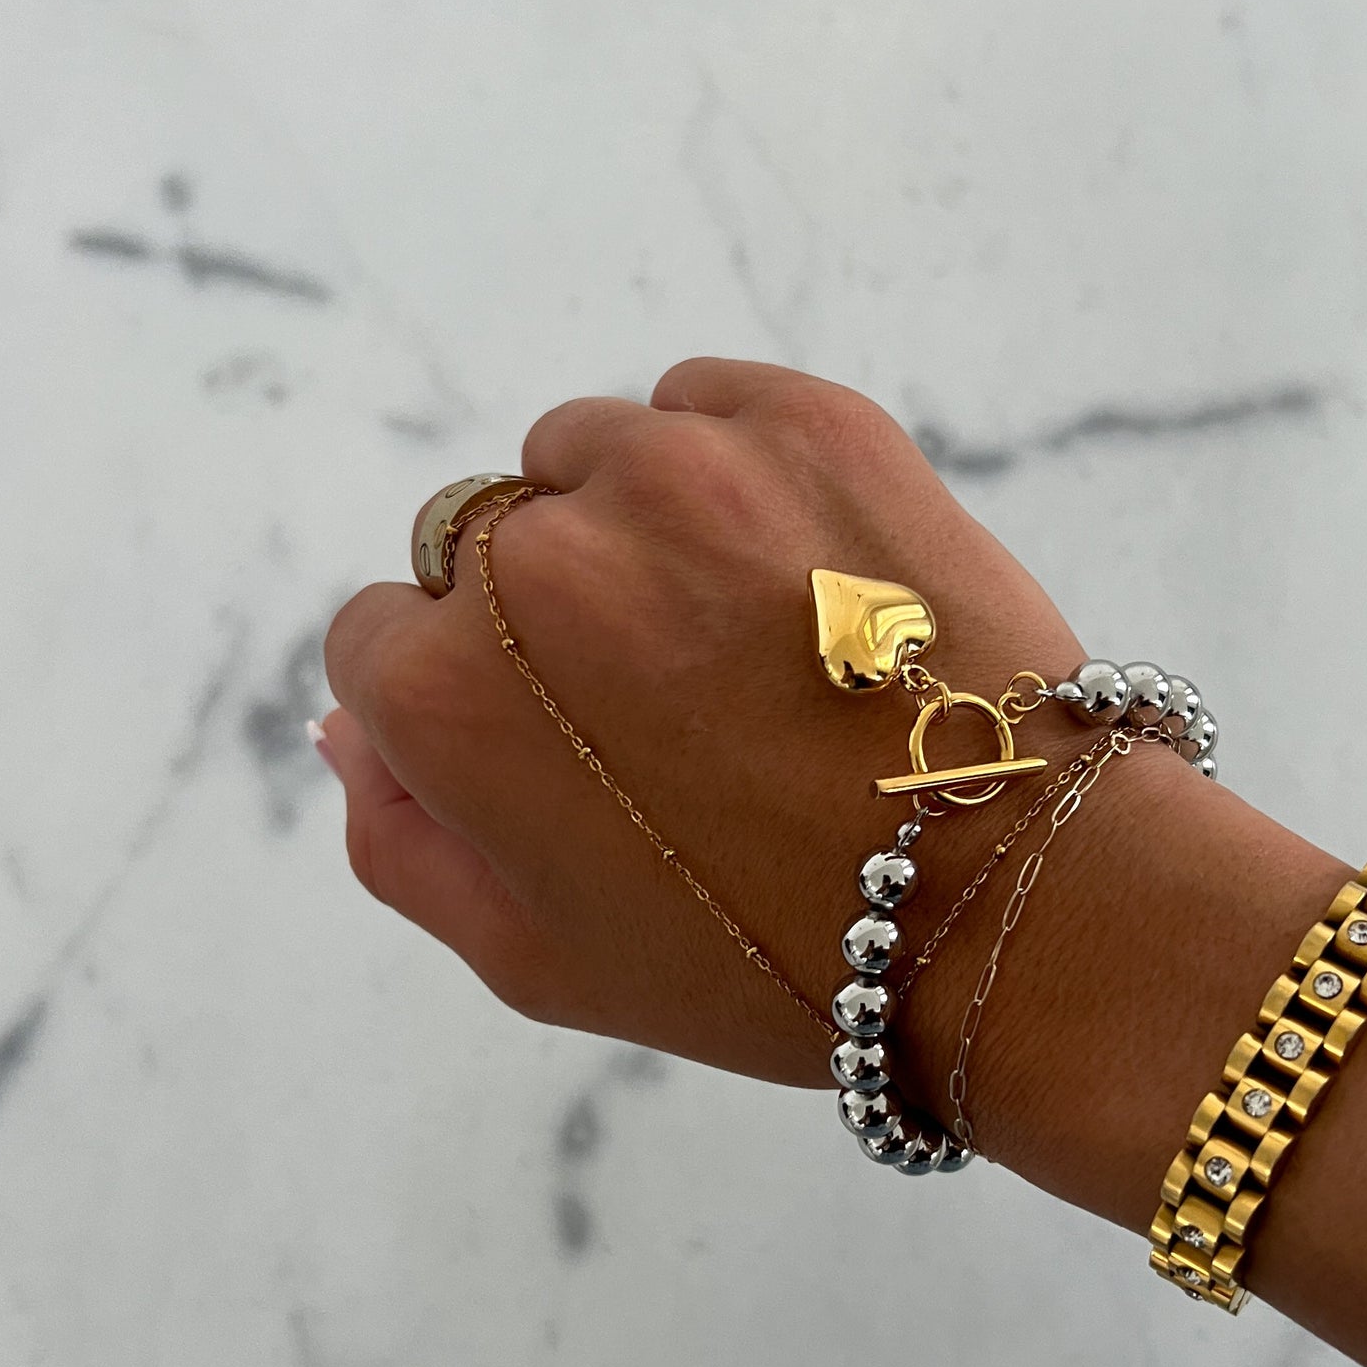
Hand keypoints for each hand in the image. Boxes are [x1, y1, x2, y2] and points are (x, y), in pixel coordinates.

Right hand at [320, 358, 1096, 1089]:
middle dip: (549, 618)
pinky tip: (798, 571)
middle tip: (671, 705)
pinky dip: (729, 463)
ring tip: (744, 634)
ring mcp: (678, 471)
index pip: (383, 639)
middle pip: (481, 544)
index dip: (471, 705)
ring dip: (632, 524)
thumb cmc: (770, 962)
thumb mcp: (540, 963)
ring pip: (587, 456)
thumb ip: (403, 841)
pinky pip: (704, 403)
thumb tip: (349, 725)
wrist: (1018, 898)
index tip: (568, 750)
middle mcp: (540, 557)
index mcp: (451, 694)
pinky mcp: (806, 418)